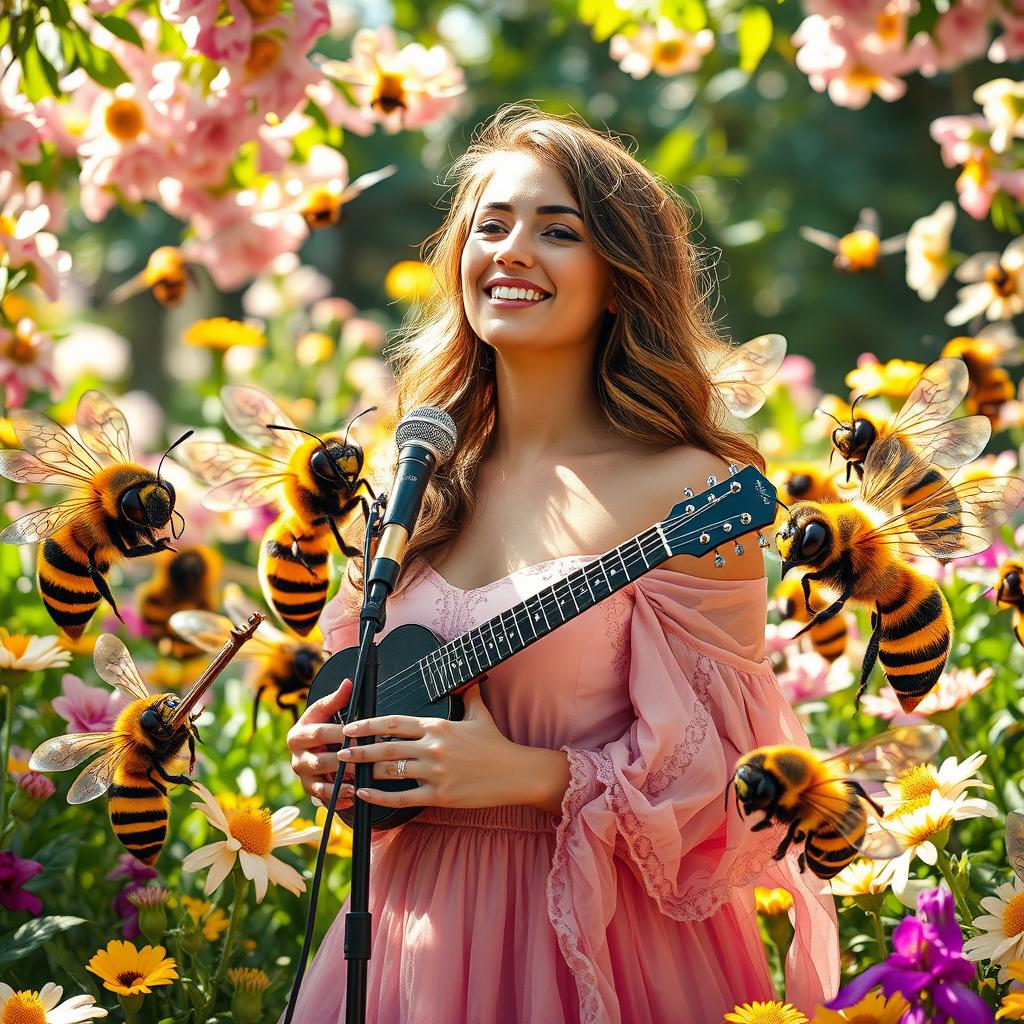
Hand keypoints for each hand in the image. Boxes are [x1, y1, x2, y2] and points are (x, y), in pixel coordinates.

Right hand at [286, 677, 357, 810]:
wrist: (312, 746)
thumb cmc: (322, 726)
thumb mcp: (325, 712)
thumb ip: (336, 699)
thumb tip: (349, 682)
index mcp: (298, 735)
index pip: (320, 733)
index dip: (340, 733)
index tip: (360, 733)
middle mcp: (296, 757)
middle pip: (320, 761)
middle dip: (343, 762)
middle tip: (365, 761)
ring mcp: (302, 776)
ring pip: (320, 784)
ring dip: (340, 785)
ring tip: (358, 784)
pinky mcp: (310, 790)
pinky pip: (323, 798)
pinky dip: (338, 799)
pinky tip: (352, 798)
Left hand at [339, 685, 524, 809]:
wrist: (515, 772)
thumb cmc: (496, 745)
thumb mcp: (479, 714)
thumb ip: (469, 695)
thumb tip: (470, 678)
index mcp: (437, 726)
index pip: (395, 721)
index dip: (369, 723)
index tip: (350, 726)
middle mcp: (432, 747)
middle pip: (385, 746)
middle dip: (358, 748)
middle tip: (338, 751)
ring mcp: (434, 772)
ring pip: (390, 770)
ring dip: (364, 770)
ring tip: (346, 772)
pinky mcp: (438, 795)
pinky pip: (401, 797)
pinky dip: (378, 797)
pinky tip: (363, 794)